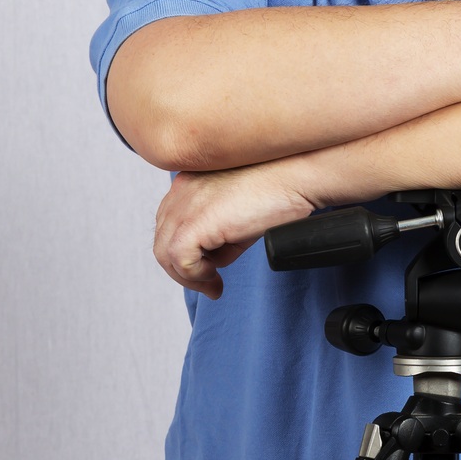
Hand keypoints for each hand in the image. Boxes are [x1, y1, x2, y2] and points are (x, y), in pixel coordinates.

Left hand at [154, 162, 313, 297]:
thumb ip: (219, 234)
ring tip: (213, 284)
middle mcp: (181, 191)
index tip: (207, 268)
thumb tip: (213, 261)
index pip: (169, 224)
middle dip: (183, 269)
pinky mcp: (196, 222)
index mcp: (189, 183)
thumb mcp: (239, 212)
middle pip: (162, 240)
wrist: (298, 175)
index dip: (185, 251)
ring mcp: (185, 205)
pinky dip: (195, 274)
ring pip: (165, 253)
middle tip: (209, 284)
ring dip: (188, 276)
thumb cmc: (280, 189)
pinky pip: (180, 259)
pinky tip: (215, 275)